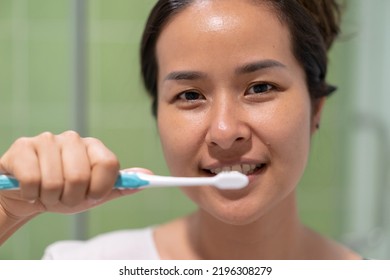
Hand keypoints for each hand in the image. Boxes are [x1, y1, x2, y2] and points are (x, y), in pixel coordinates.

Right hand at [0, 131, 141, 219]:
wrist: (29, 195)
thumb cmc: (65, 193)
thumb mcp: (95, 193)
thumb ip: (121, 185)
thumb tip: (149, 176)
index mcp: (94, 147)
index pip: (109, 164)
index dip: (100, 187)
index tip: (92, 196)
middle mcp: (72, 139)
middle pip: (80, 176)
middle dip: (71, 198)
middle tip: (64, 198)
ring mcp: (47, 140)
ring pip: (55, 181)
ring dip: (50, 198)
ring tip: (47, 193)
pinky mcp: (23, 146)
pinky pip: (32, 180)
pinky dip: (31, 194)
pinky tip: (30, 189)